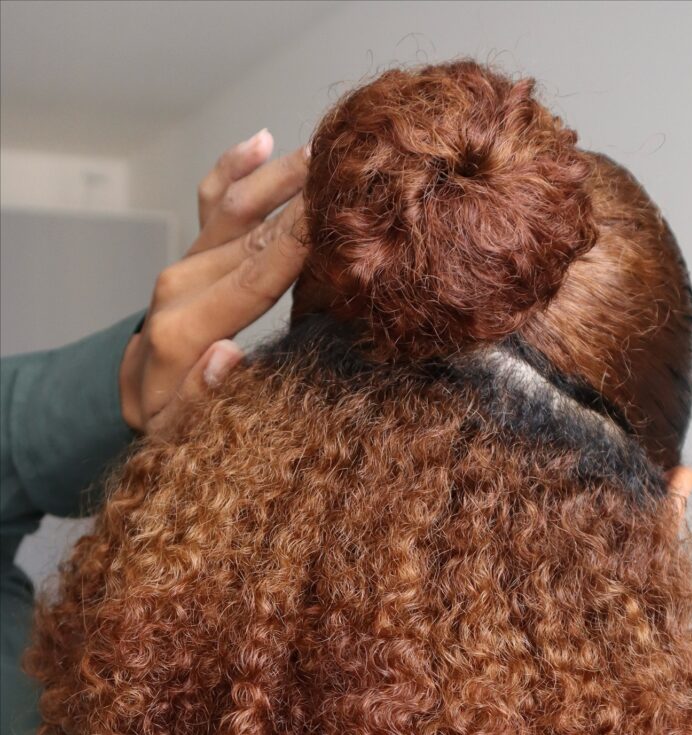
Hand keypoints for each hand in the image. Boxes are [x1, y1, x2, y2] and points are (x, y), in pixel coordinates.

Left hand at [119, 129, 307, 433]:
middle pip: (252, 238)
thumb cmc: (166, 419)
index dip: (293, 247)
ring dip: (278, 178)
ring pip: (234, 211)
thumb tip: (226, 354)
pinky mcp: (190, 256)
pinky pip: (211, 205)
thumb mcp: (178, 431)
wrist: (137, 395)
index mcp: (183, 329)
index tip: (330, 216)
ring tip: (323, 151)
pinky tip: (260, 140)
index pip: (251, 282)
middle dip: (299, 204)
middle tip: (348, 174)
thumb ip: (200, 396)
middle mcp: (181, 287)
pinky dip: (232, 168)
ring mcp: (185, 265)